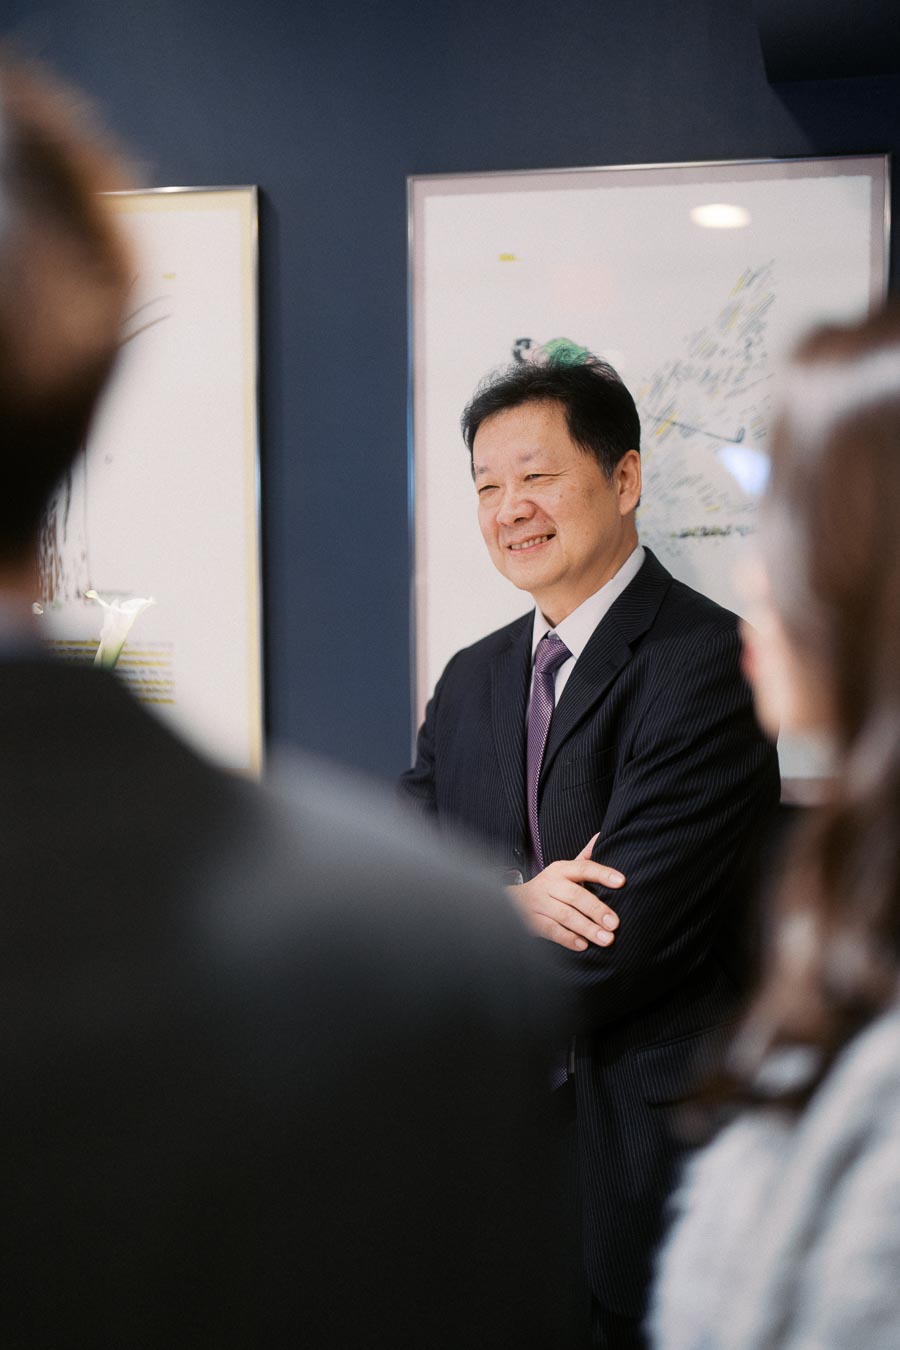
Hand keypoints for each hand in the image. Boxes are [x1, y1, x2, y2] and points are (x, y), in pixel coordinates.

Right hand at [506, 834, 623, 950]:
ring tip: (606, 939)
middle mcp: (549, 884)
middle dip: (596, 909)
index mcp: (561, 869)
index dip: (603, 874)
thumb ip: (585, 858)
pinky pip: (550, 930)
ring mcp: (539, 903)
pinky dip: (567, 938)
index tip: (622, 881)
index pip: (584, 868)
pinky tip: (582, 945)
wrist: (514, 901)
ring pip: (564, 915)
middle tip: (615, 923)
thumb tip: (602, 836)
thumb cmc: (551, 887)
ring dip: (586, 928)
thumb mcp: (565, 870)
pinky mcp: (531, 921)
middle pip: (575, 895)